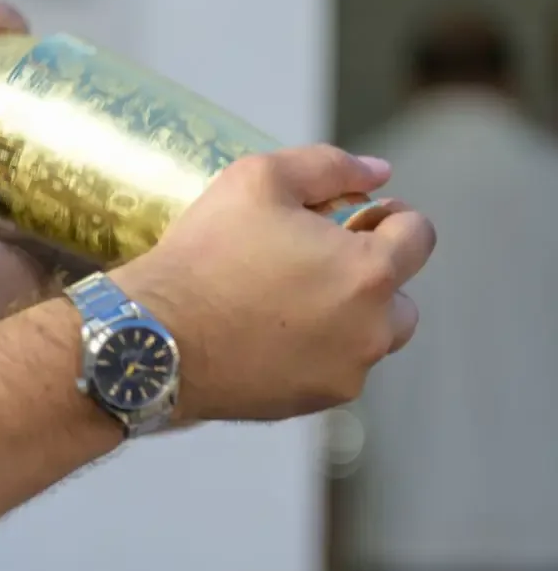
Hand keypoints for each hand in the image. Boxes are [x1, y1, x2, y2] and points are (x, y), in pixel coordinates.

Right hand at [115, 148, 431, 422]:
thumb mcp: (256, 180)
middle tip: (311, 270)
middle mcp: (371, 329)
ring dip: (345, 322)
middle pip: (402, 300)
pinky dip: (312, 356)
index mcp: (369, 270)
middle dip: (370, 281)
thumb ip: (329, 166)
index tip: (348, 223)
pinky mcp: (310, 403)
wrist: (151, 339)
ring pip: (368, 342)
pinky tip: (264, 339)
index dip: (387, 220)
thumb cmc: (203, 256)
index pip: (419, 236)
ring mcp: (343, 373)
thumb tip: (378, 172)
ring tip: (287, 309)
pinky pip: (330, 373)